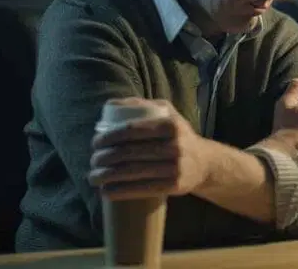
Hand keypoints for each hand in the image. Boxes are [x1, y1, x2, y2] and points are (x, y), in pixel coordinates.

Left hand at [89, 98, 210, 200]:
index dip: (109, 137)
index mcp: (169, 125)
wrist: (205, 163)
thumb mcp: (168, 114)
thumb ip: (142, 105)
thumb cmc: (178, 136)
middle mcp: (174, 146)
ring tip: (93, 178)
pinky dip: (120, 191)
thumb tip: (111, 105)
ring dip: (107, 176)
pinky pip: (142, 189)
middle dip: (104, 158)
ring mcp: (174, 168)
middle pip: (129, 153)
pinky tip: (106, 192)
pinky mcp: (173, 186)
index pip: (132, 130)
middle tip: (93, 161)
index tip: (95, 143)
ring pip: (133, 172)